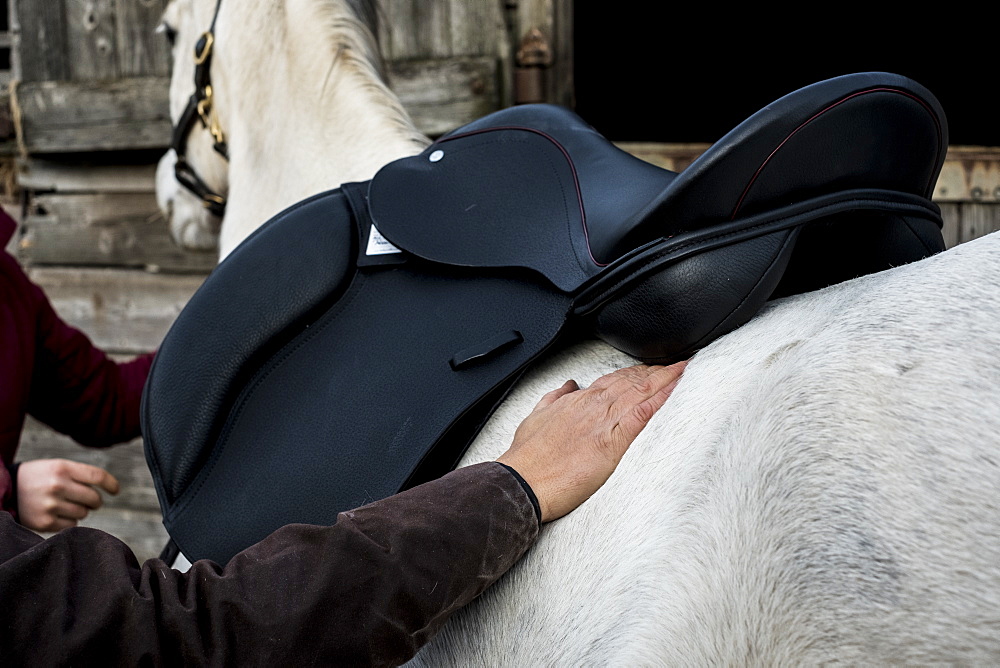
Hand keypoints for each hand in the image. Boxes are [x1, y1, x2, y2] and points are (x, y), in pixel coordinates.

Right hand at [16, 459, 119, 531]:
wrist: (8, 489)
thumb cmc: (40, 477)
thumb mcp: (58, 467)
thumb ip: (81, 475)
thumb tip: (110, 489)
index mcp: (62, 468)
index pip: (97, 476)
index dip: (111, 484)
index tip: (115, 490)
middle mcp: (57, 486)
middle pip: (94, 498)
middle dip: (95, 500)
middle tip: (89, 499)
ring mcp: (50, 505)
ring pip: (84, 513)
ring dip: (81, 510)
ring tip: (66, 504)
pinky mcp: (45, 522)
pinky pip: (72, 525)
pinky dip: (69, 520)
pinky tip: (57, 513)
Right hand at [498, 361, 685, 521]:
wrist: (521, 480)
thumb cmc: (526, 458)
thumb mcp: (535, 418)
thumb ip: (554, 399)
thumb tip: (568, 385)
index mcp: (577, 401)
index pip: (613, 380)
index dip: (635, 372)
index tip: (650, 369)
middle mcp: (592, 406)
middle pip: (632, 381)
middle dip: (656, 371)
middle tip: (678, 365)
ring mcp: (603, 422)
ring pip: (641, 391)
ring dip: (666, 379)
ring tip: (685, 370)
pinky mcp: (612, 442)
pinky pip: (643, 415)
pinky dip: (661, 400)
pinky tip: (675, 391)